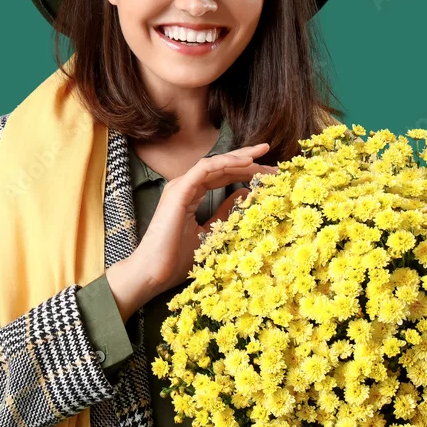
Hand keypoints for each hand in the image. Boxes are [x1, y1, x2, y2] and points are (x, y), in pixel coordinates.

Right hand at [135, 143, 276, 295]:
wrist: (154, 272)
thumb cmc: (176, 259)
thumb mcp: (211, 233)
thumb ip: (225, 213)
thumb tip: (245, 194)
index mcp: (191, 194)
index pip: (223, 176)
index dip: (246, 172)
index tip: (270, 175)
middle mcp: (186, 185)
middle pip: (221, 167)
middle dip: (248, 161)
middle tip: (272, 159)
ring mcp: (180, 186)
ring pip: (215, 163)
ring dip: (240, 158)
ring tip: (262, 154)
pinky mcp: (179, 190)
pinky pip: (205, 169)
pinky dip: (225, 163)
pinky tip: (245, 162)